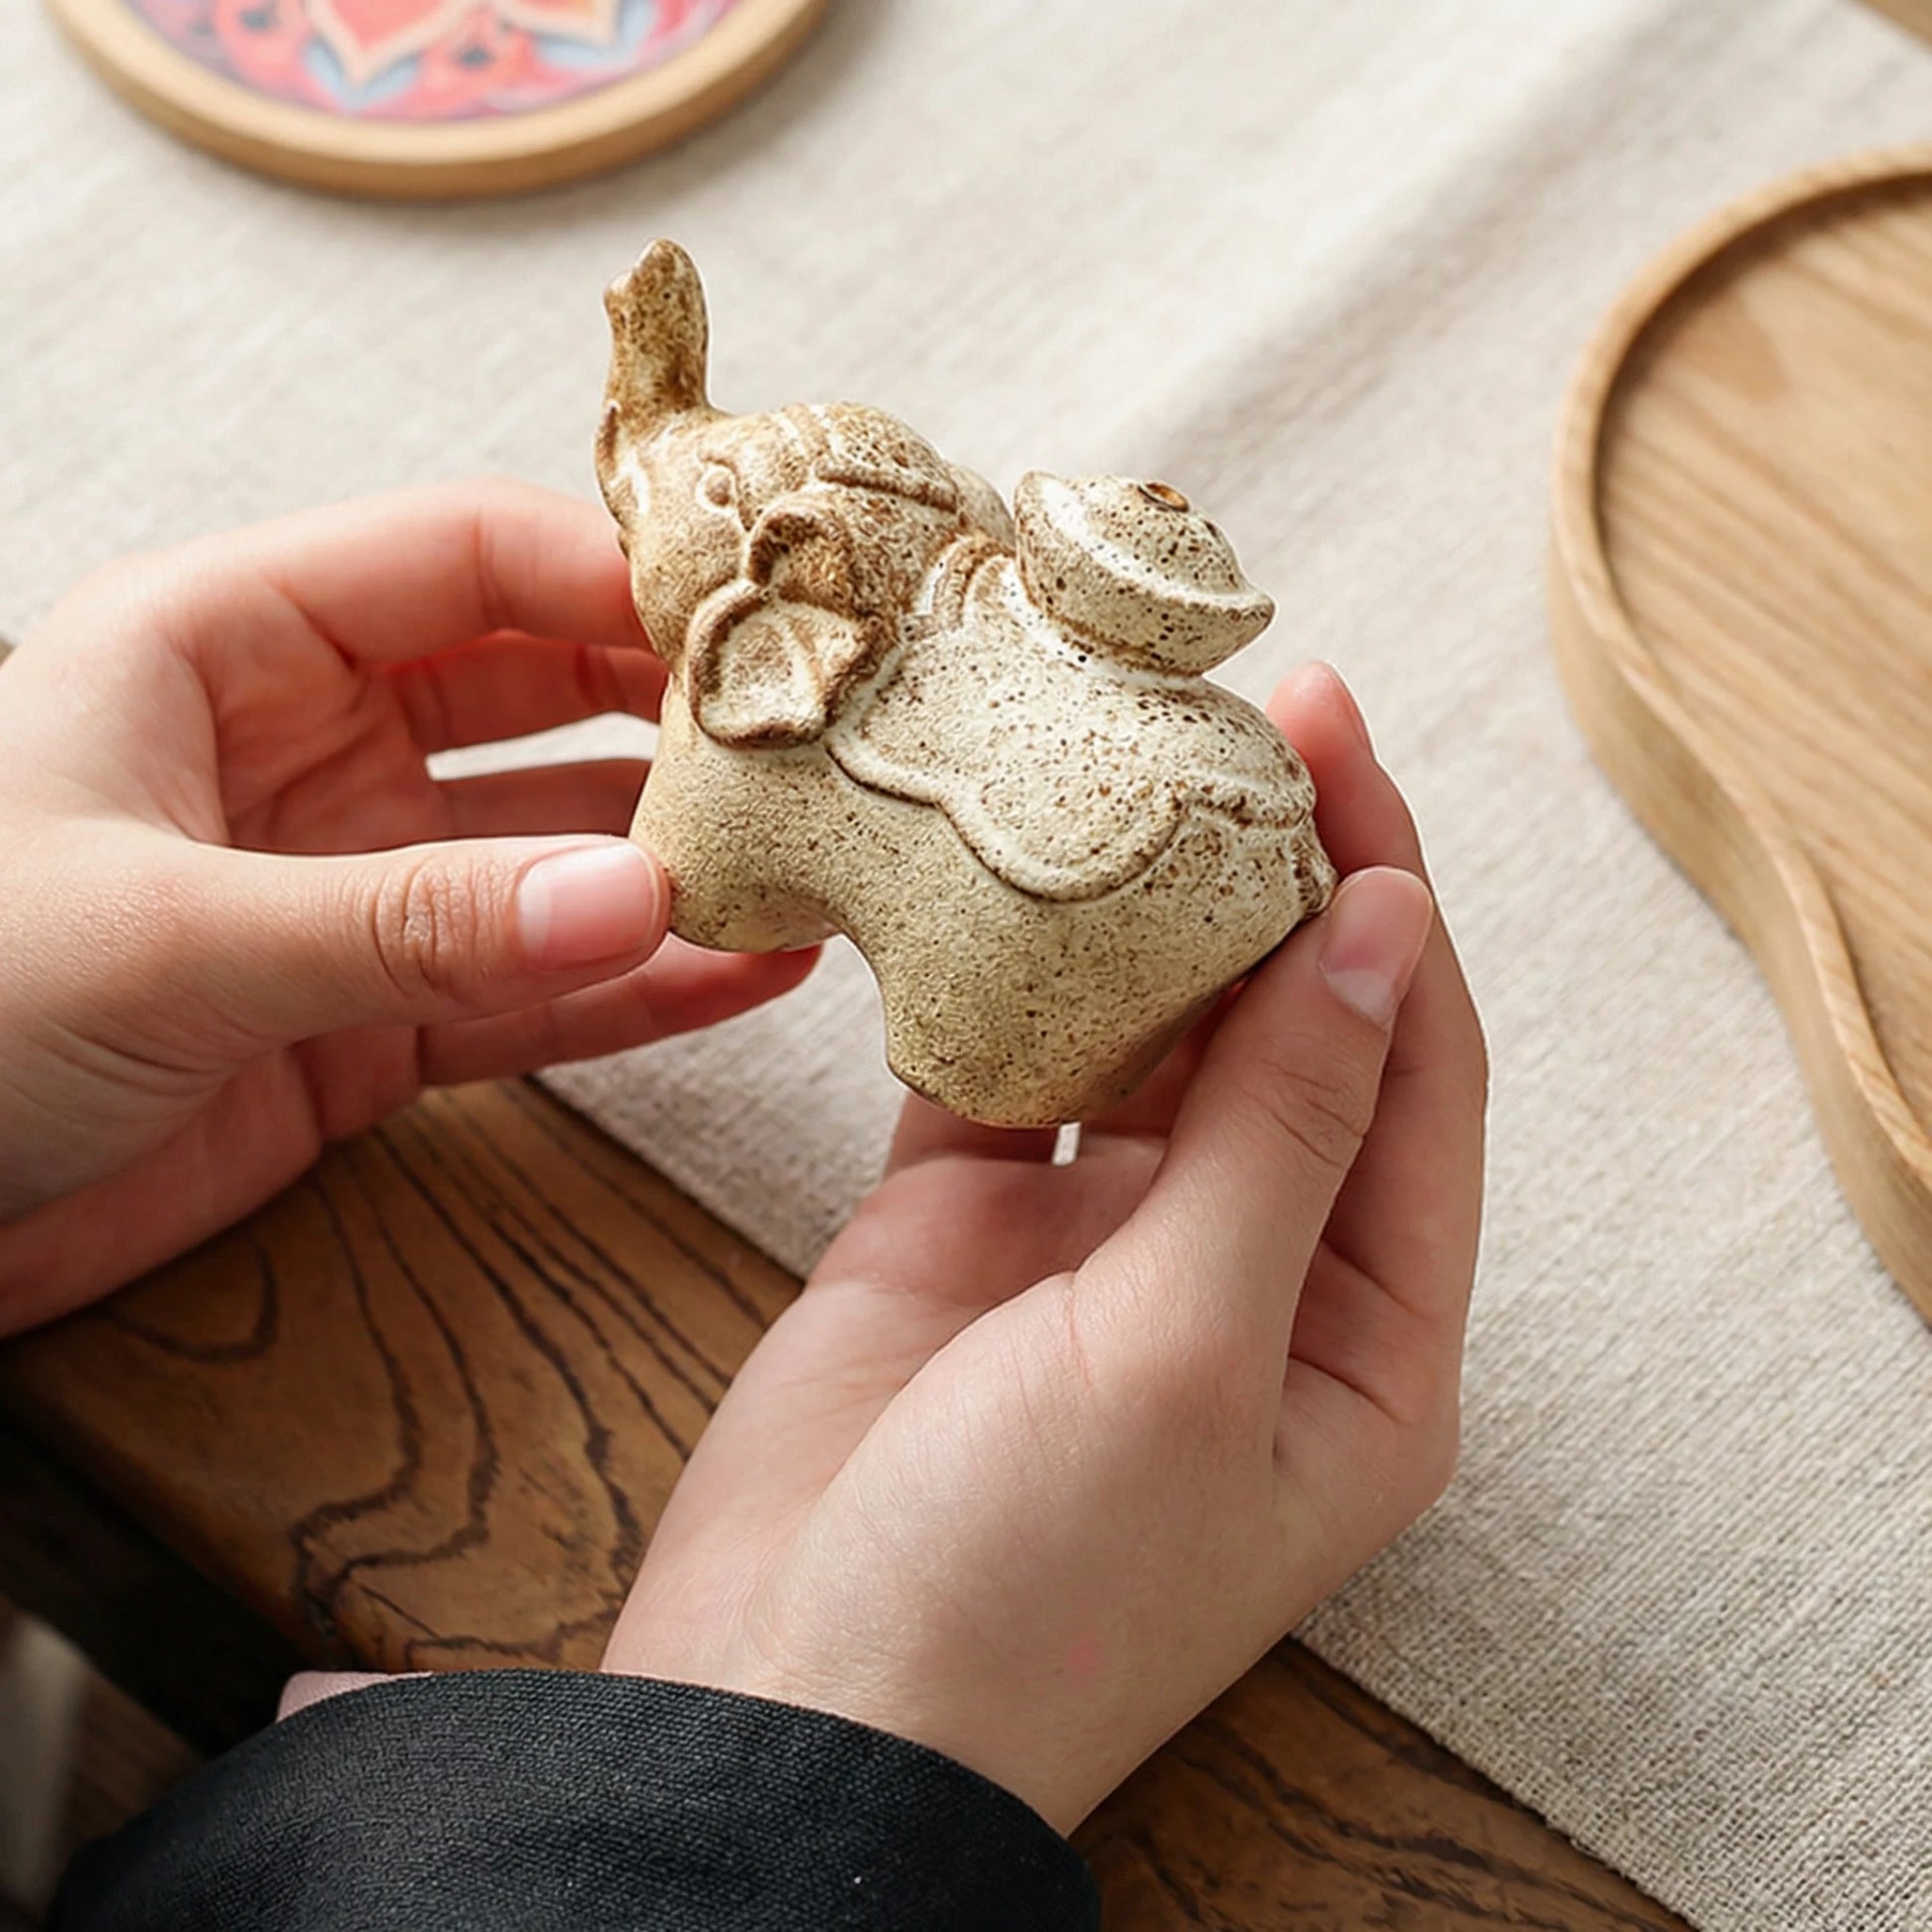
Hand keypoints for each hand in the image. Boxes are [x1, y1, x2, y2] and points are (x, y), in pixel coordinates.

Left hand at [0, 481, 813, 1331]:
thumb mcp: (162, 935)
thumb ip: (408, 920)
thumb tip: (639, 903)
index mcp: (225, 647)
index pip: (460, 559)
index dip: (611, 574)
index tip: (755, 618)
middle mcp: (306, 750)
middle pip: (538, 696)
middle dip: (674, 721)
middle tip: (818, 744)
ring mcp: (351, 888)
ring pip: (553, 855)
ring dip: (675, 867)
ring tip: (816, 870)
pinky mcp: (371, 1023)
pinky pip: (531, 992)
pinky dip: (635, 989)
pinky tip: (744, 975)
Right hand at [604, 663, 1486, 1832]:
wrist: (790, 1712)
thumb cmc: (1026, 1587)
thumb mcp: (1194, 1352)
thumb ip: (1286, 1128)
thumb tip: (1384, 928)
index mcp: (1364, 1336)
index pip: (1413, 1072)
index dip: (1386, 902)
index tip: (1335, 745)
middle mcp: (1251, 1280)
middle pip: (1287, 1035)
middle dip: (1266, 881)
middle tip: (1228, 714)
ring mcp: (1101, 1248)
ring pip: (1147, 1039)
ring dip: (1137, 917)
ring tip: (1114, 761)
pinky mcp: (967, 1228)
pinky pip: (1004, 1071)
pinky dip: (1001, 982)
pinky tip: (989, 872)